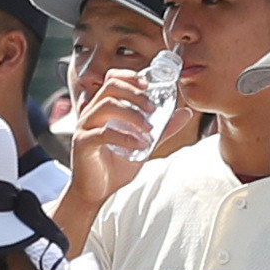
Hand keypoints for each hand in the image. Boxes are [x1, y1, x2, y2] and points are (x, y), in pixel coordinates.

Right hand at [68, 69, 191, 206]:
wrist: (98, 193)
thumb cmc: (117, 166)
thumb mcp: (145, 144)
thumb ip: (163, 129)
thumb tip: (186, 113)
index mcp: (104, 108)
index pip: (113, 79)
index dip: (130, 76)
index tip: (148, 84)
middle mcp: (92, 112)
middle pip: (111, 87)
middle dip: (135, 94)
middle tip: (153, 108)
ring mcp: (85, 127)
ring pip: (107, 105)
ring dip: (133, 115)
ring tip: (149, 129)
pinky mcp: (83, 143)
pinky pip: (103, 133)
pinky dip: (126, 138)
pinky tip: (141, 145)